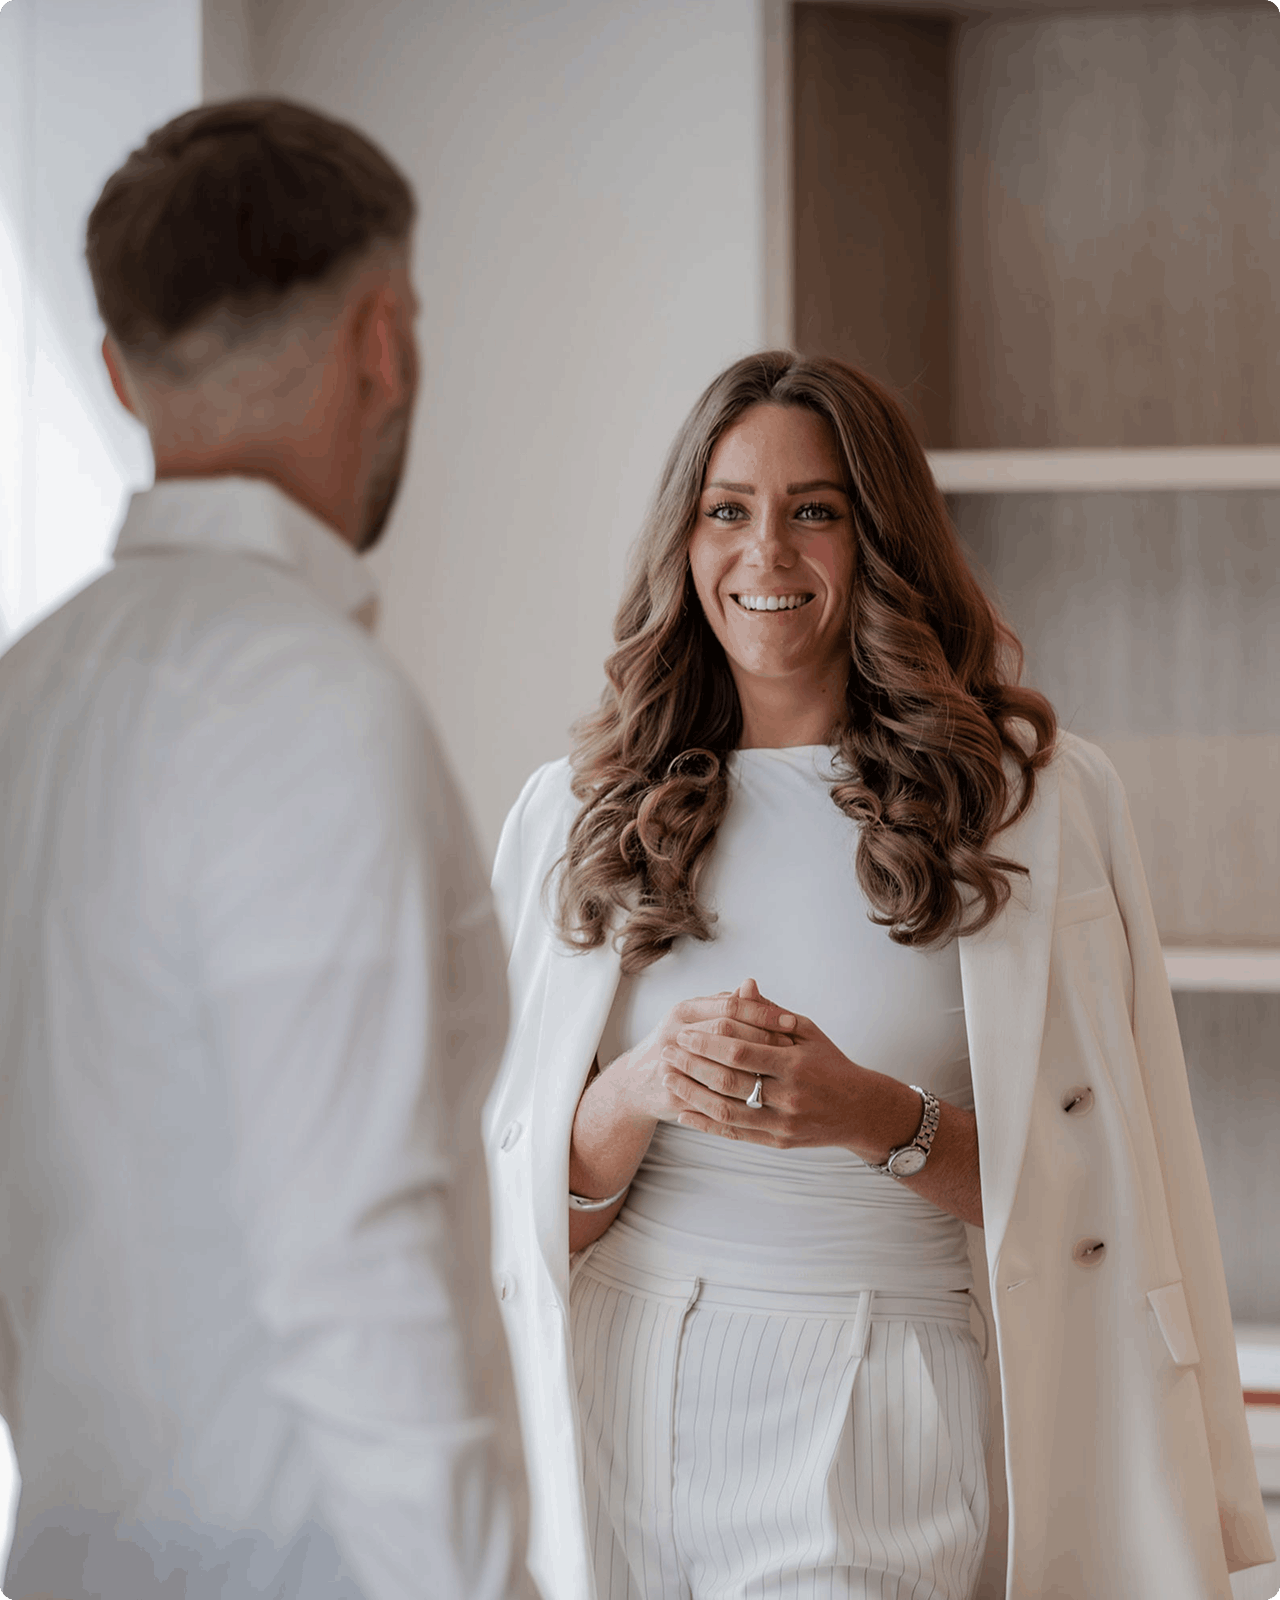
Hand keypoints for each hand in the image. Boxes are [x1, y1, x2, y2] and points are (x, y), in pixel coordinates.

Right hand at [612, 981, 797, 1132]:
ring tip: (783, 1073)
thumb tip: (752, 984)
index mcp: (683, 1010)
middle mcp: (675, 1033)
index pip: (730, 1006)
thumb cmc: (677, 1044)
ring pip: (722, 1067)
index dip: (762, 1013)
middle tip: (794, 1047)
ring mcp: (672, 1065)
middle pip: (727, 1032)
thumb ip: (725, 1003)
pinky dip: (739, 1098)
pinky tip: (764, 1098)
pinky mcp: (674, 1094)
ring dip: (755, 1071)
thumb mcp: (697, 1017)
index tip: (791, 1021)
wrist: (636, 1082)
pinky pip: (713, 1098)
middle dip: (764, 1040)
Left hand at [662, 979, 885, 1153]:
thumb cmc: (829, 1063)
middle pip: (728, 1082)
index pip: (741, 1052)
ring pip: (727, 1112)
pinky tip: (684, 1113)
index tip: (683, 1033)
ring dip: (691, 1095)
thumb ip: (770, 1014)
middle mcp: (789, 1096)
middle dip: (692, 1066)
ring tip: (668, 1080)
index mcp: (796, 1064)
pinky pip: (735, 1135)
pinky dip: (706, 1125)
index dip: (707, 1043)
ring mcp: (783, 1123)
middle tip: (666, 1053)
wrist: (860, 1109)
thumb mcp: (806, 1032)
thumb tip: (743, 986)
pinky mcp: (778, 1143)